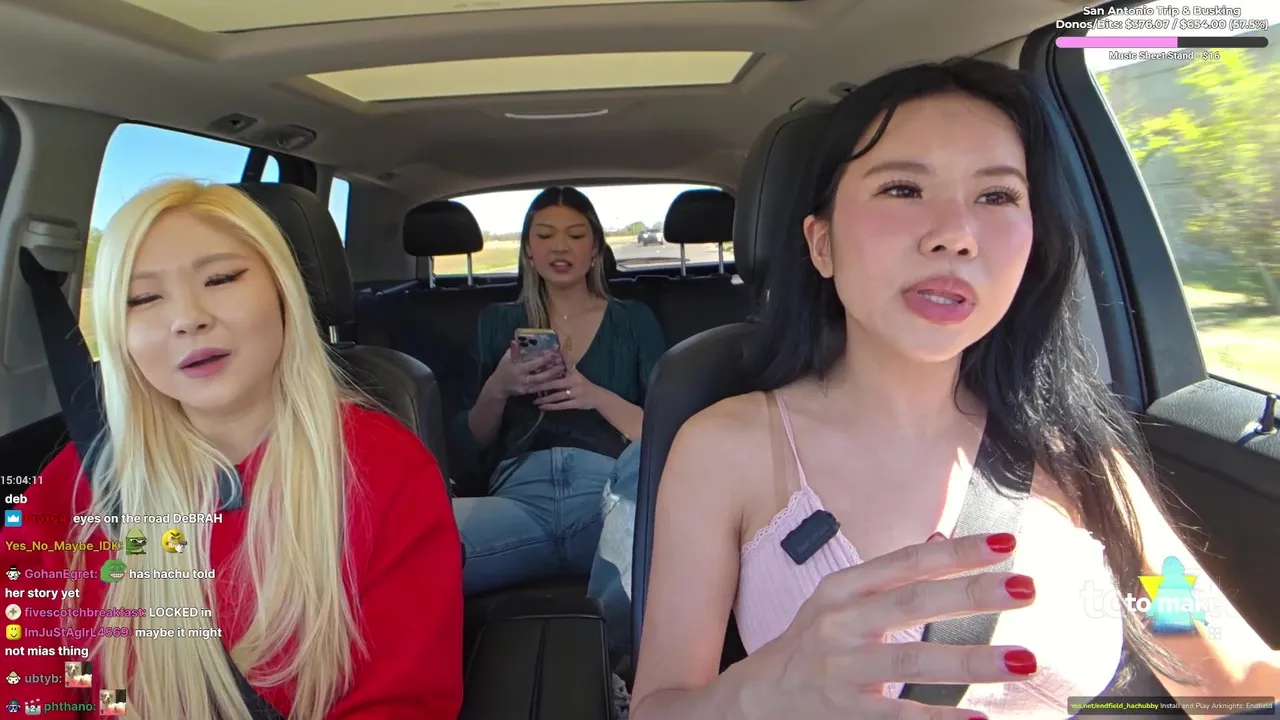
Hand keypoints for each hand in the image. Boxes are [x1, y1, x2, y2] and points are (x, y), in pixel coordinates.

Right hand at [490, 342, 565, 397]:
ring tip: (562, 370)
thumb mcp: (506, 358)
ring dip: (552, 376)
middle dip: (552, 370)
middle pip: (541, 376)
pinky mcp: (528, 392)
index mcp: (518, 368)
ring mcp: (526, 387)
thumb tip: (518, 339)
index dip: (544, 359)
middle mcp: (523, 379)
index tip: (554, 353)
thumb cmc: (503, 368)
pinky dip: (548, 383)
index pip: (533, 364)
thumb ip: (514, 350)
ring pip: (542, 383)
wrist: (498, 387)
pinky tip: (556, 378)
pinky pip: (540, 388)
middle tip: (562, 363)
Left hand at [530, 367, 602, 410]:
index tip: (534, 371)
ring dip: (544, 399)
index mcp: (573, 373)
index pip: (558, 370)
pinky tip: (542, 407)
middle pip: (554, 384)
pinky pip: (561, 406)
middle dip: (540, 386)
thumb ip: (567, 365)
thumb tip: (557, 352)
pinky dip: (551, 407)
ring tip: (534, 400)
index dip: (546, 371)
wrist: (598, 397)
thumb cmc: (584, 384)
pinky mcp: (576, 404)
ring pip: (556, 396)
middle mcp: (574, 382)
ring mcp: (575, 393)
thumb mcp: (576, 373)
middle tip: (528, 388)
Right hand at [738, 533, 1036, 719]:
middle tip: (1026, 588)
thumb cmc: (808, 646)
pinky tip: (979, 717)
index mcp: (842, 589)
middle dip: (972, 595)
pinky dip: (939, 718)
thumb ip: (890, 577)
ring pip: (912, 661)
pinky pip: (899, 715)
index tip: (1006, 544)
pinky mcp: (844, 711)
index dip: (956, 553)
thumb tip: (943, 541)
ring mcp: (841, 668)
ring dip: (971, 660)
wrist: (754, 699)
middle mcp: (840, 623)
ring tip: (1023, 658)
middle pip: (913, 603)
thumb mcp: (839, 602)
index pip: (907, 564)